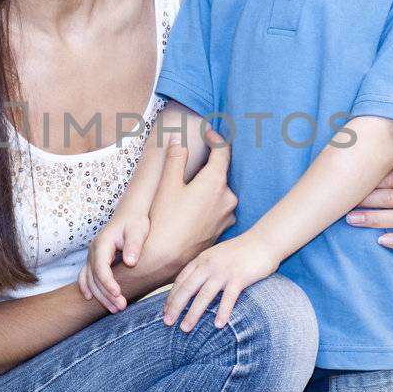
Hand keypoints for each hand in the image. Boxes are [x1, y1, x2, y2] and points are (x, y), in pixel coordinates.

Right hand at [80, 212, 149, 312]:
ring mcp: (92, 255)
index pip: (101, 268)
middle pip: (94, 277)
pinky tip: (90, 299)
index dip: (108, 283)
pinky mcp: (95, 259)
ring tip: (115, 309)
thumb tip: (130, 262)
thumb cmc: (136, 221)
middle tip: (121, 307)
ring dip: (100, 296)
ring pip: (90, 279)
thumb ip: (134, 245)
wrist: (130, 214)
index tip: (119, 294)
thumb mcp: (138, 230)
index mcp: (103, 243)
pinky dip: (87, 287)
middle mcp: (94, 250)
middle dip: (106, 295)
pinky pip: (86, 275)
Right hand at [111, 131, 236, 303]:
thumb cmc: (164, 220)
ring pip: (220, 192)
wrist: (166, 258)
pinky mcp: (223, 229)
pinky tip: (193, 209)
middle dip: (209, 165)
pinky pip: (218, 208)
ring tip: (191, 189)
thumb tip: (178, 139)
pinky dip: (209, 203)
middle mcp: (228, 198)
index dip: (216, 139)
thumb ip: (175, 159)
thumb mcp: (167, 185)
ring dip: (209, 186)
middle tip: (196, 161)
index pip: (223, 152)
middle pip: (222, 173)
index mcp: (215, 182)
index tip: (209, 133)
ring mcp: (227, 215)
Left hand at [162, 233, 279, 332]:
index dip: (172, 296)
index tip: (165, 311)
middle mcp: (209, 264)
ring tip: (185, 329)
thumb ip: (206, 268)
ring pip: (204, 295)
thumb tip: (194, 286)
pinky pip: (229, 298)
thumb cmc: (242, 251)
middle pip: (187, 288)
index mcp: (202, 259)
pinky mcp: (240, 277)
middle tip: (167, 322)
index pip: (181, 280)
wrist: (265, 240)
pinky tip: (218, 325)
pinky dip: (222, 312)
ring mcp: (224, 271)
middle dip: (175, 306)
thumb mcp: (218, 256)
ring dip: (193, 313)